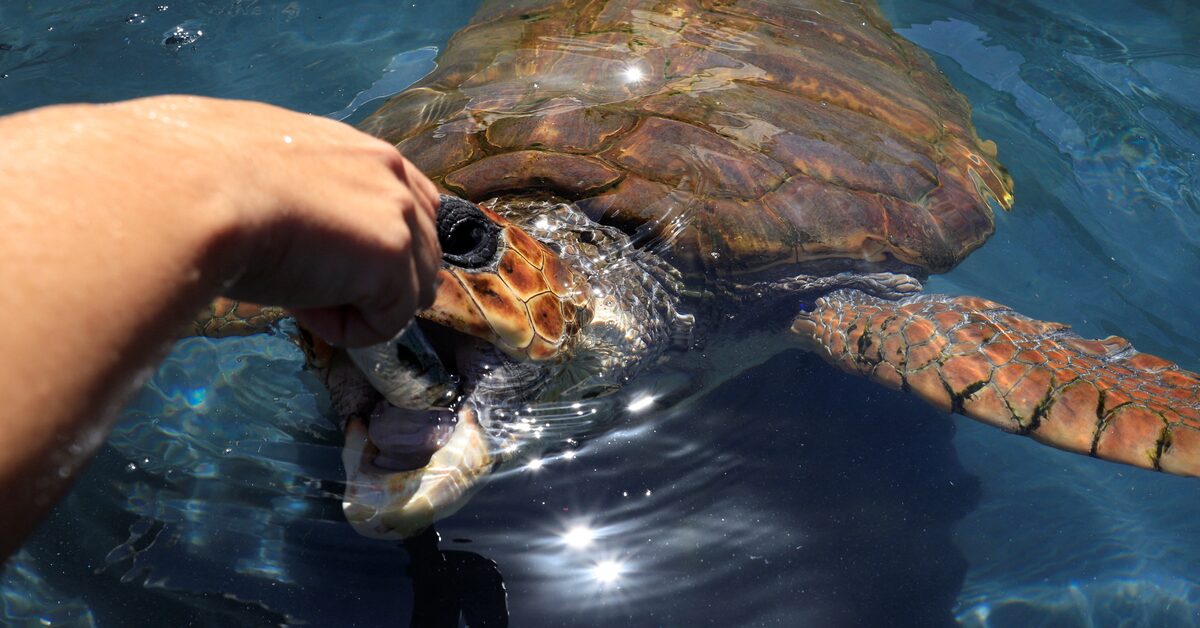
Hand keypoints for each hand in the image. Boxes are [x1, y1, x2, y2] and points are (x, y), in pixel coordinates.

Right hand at [105, 96, 443, 345]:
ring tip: (298, 294)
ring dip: (361, 306)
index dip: (380, 250)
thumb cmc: (199, 182)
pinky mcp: (391, 256)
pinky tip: (301, 308)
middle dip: (372, 283)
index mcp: (359, 149)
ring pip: (413, 291)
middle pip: (423, 254)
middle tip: (305, 282)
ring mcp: (397, 213)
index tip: (328, 262)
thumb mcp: (264, 175)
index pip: (413, 205)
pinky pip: (390, 321)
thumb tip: (297, 233)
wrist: (187, 190)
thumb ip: (305, 196)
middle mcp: (390, 172)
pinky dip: (348, 330)